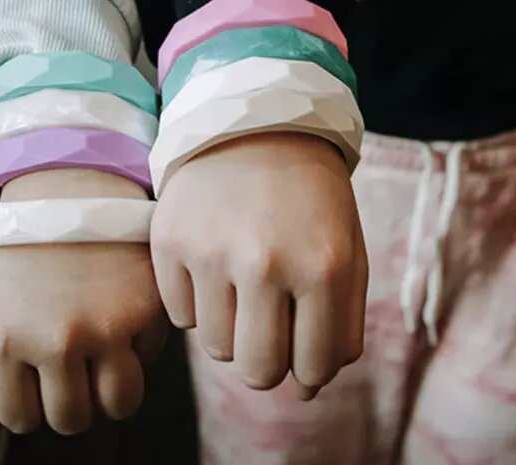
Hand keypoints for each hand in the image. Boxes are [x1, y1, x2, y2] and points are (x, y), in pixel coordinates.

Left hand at [0, 170, 166, 444]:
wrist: (67, 190)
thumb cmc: (16, 256)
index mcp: (4, 340)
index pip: (20, 420)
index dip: (27, 398)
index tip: (32, 365)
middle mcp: (57, 339)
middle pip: (73, 419)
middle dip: (68, 397)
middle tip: (68, 356)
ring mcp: (108, 324)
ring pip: (120, 404)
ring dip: (108, 387)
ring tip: (98, 348)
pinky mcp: (148, 308)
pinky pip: (149, 360)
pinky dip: (137, 346)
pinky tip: (119, 309)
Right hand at [151, 132, 366, 397]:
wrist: (252, 124)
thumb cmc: (308, 195)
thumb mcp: (347, 250)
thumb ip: (340, 325)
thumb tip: (306, 391)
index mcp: (323, 266)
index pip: (314, 367)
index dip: (308, 365)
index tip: (301, 340)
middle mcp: (264, 263)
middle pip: (259, 370)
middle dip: (267, 361)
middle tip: (265, 324)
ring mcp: (210, 250)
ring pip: (216, 347)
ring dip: (230, 329)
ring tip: (239, 285)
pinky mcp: (168, 241)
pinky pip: (179, 316)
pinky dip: (196, 302)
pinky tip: (210, 263)